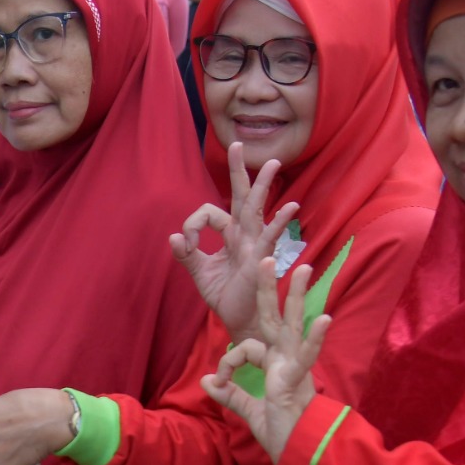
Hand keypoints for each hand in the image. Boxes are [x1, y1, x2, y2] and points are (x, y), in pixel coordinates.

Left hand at [169, 146, 299, 340]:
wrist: (239, 321)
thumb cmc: (226, 297)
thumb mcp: (200, 273)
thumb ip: (187, 255)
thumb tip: (173, 237)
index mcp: (229, 236)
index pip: (209, 214)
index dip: (192, 225)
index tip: (185, 245)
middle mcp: (243, 235)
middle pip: (240, 197)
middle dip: (238, 171)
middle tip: (237, 143)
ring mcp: (254, 244)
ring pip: (257, 209)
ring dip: (262, 186)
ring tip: (271, 163)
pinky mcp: (260, 258)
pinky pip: (270, 237)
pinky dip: (279, 222)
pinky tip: (291, 207)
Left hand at [201, 254, 330, 463]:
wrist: (299, 457)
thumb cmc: (281, 435)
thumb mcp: (249, 411)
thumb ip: (230, 395)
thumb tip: (206, 383)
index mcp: (276, 367)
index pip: (246, 349)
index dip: (227, 364)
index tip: (216, 383)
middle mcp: (287, 361)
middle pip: (275, 318)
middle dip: (269, 290)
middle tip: (267, 259)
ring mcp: (295, 368)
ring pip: (292, 326)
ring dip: (296, 297)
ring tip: (302, 268)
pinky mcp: (299, 380)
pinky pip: (307, 357)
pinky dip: (315, 340)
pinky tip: (324, 320)